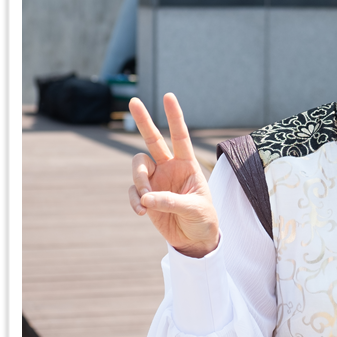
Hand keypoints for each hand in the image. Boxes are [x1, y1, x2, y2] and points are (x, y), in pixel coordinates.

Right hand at [128, 93, 218, 257]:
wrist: (195, 240)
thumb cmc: (203, 220)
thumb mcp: (195, 209)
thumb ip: (172, 201)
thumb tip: (147, 197)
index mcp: (188, 165)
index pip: (180, 136)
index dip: (174, 117)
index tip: (169, 96)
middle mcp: (170, 168)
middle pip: (153, 140)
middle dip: (143, 121)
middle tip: (134, 101)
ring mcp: (156, 180)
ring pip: (138, 167)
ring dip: (138, 180)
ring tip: (146, 200)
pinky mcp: (146, 196)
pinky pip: (133, 191)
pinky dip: (135, 201)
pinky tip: (143, 212)